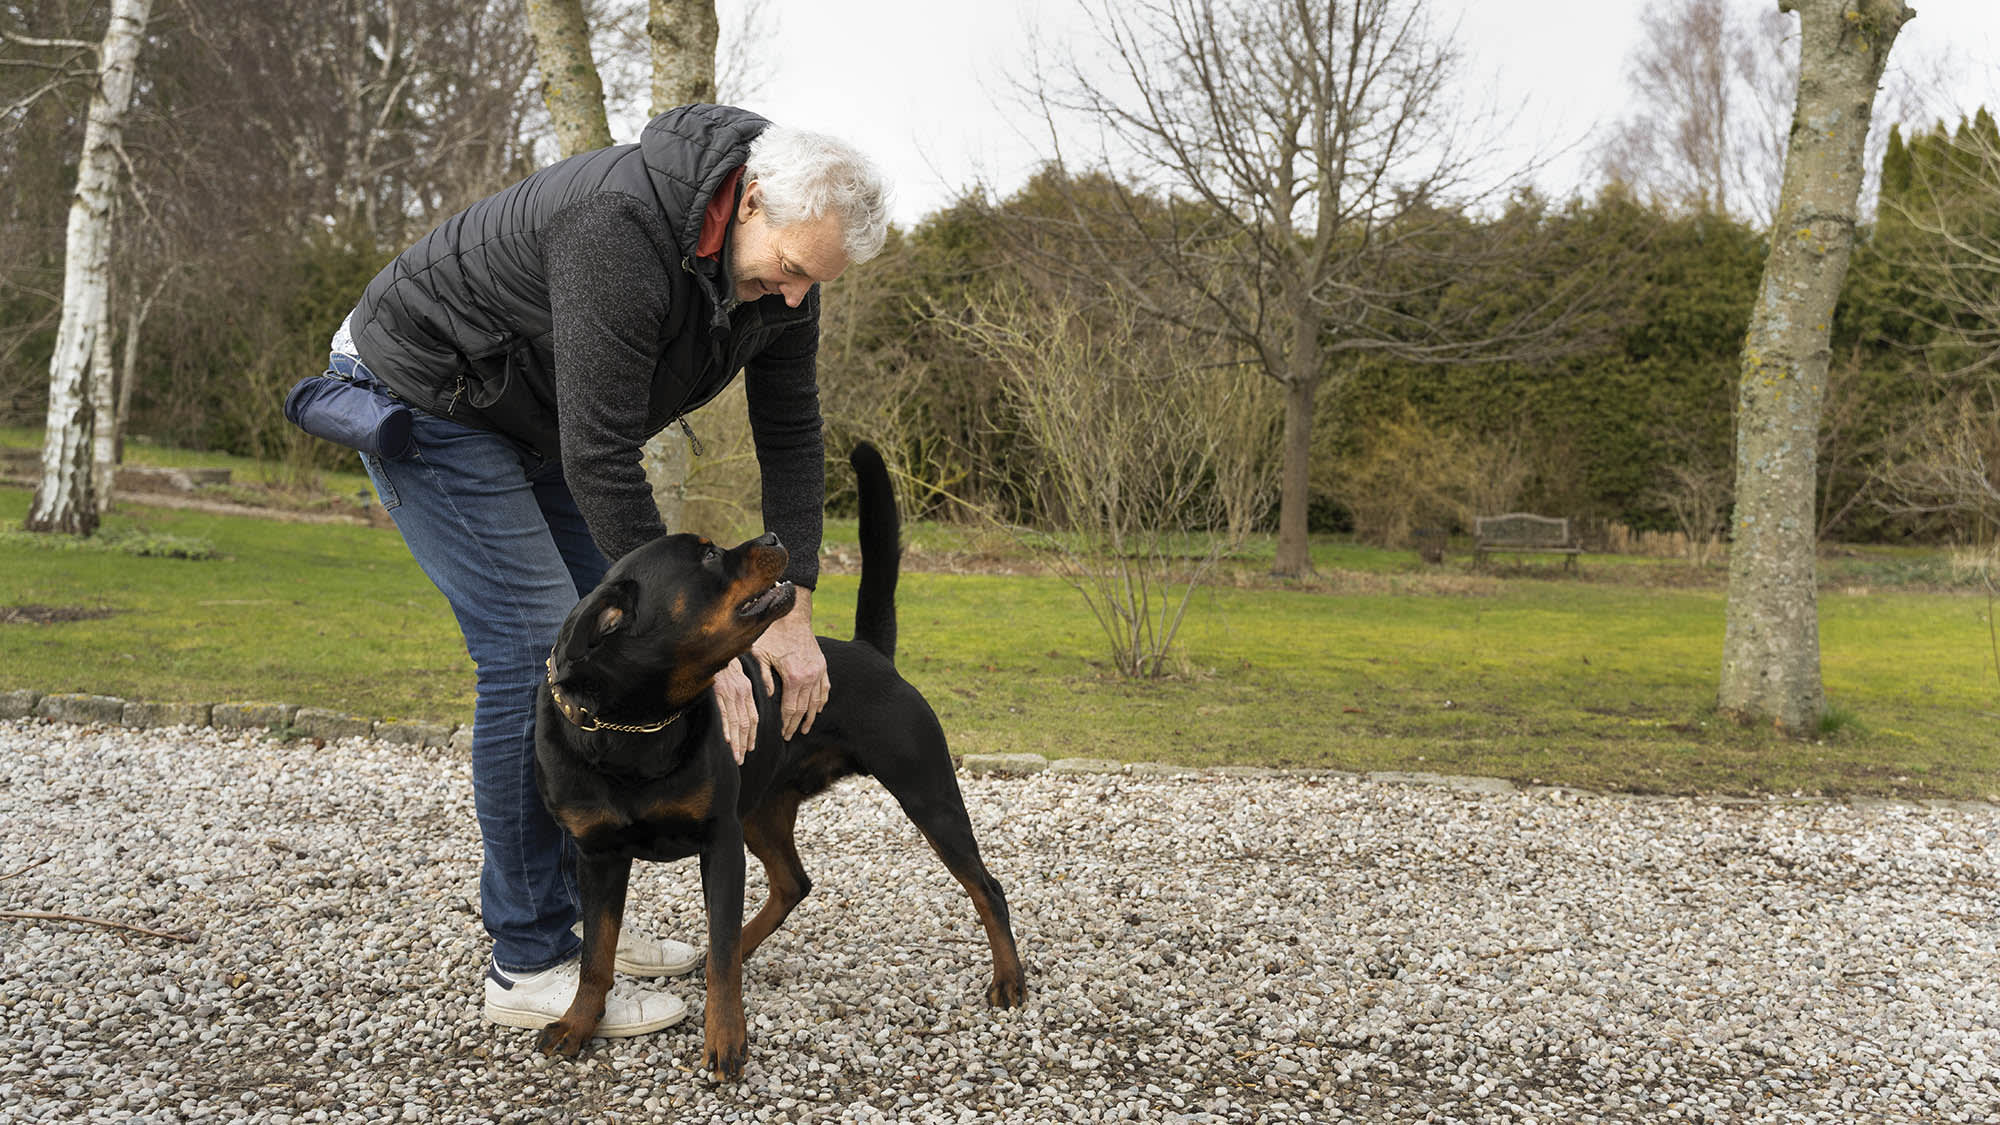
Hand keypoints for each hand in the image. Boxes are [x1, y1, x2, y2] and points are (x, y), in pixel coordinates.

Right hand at [711, 661, 757, 764]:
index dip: (752, 734)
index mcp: (747, 690)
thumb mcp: (738, 674)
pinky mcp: (718, 692)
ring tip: (736, 757)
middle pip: (746, 724)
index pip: (753, 717)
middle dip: (744, 744)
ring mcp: (730, 693)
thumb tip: (744, 706)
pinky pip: (724, 713)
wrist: (713, 646)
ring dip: (736, 742)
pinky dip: (727, 728)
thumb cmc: (723, 662)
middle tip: (741, 759)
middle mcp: (741, 693)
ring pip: (736, 722)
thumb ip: (742, 690)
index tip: (750, 748)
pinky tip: (727, 740)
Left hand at [750, 587, 827, 740]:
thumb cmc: (772, 634)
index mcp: (793, 677)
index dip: (787, 723)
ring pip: (816, 701)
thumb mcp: (760, 654)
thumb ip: (763, 677)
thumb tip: (767, 696)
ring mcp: (818, 671)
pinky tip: (818, 709)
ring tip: (806, 729)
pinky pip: (825, 688)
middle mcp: (809, 677)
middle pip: (804, 708)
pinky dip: (822, 700)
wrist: (792, 615)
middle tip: (791, 736)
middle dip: (797, 724)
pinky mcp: (822, 665)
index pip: (791, 708)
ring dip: (811, 717)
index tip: (783, 734)